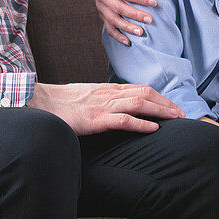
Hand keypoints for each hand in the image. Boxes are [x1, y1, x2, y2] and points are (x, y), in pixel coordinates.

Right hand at [26, 82, 182, 133]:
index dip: (158, 97)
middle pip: (144, 93)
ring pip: (139, 103)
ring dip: (161, 111)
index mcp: (105, 89)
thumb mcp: (83, 98)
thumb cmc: (58, 103)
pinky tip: (153, 129)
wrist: (36, 101)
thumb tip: (110, 110)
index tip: (171, 105)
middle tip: (182, 113)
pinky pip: (123, 120)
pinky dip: (141, 124)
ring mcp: (102, 105)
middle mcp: (107, 94)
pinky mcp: (95, 119)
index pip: (138, 89)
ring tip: (176, 119)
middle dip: (166, 102)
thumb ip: (98, 101)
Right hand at [90, 0, 156, 44]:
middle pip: (120, 8)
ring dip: (127, 27)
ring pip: (114, 20)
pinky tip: (128, 42)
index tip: (154, 2)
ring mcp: (101, 8)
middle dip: (135, 15)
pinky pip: (109, 28)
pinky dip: (118, 36)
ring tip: (141, 32)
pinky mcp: (102, 16)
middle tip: (150, 20)